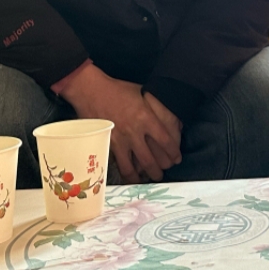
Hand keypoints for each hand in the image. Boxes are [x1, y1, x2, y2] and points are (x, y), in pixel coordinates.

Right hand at [59, 65, 181, 182]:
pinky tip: (130, 176)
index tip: (176, 158)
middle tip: (163, 174)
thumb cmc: (118, 90)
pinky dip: (125, 173)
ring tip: (147, 180)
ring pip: (133, 167)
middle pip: (150, 159)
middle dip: (159, 171)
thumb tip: (169, 116)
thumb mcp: (143, 93)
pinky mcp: (106, 145)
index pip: (165, 141)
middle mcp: (134, 132)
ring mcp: (119, 140)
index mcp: (146, 117)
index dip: (173, 153)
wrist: (91, 91)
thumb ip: (155, 106)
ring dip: (142, 177)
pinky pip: (117, 164)